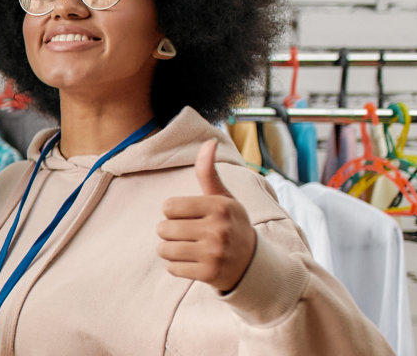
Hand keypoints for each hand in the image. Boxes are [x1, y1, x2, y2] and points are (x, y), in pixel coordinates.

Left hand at [158, 140, 256, 292]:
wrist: (253, 264)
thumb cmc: (230, 224)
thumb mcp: (223, 198)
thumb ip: (209, 172)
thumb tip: (209, 141)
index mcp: (220, 206)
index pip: (168, 206)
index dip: (175, 212)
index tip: (192, 217)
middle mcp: (219, 229)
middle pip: (163, 229)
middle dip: (171, 232)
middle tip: (192, 235)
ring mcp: (214, 253)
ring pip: (164, 249)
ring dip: (172, 250)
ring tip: (192, 249)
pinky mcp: (209, 274)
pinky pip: (171, 268)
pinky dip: (178, 267)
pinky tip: (196, 263)